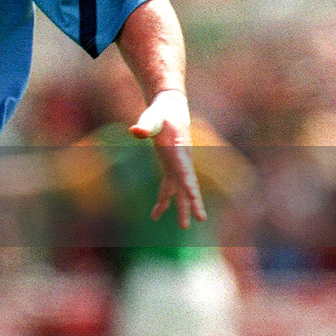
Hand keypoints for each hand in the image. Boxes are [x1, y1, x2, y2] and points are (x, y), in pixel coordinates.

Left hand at [130, 90, 205, 227]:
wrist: (170, 108)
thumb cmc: (162, 112)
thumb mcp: (153, 117)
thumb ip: (145, 125)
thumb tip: (135, 131)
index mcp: (179, 152)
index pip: (186, 171)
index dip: (190, 185)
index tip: (194, 197)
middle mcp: (181, 162)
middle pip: (188, 185)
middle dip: (193, 202)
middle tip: (200, 219)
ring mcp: (177, 166)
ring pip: (180, 191)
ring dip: (181, 208)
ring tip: (184, 227)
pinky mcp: (170, 168)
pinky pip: (168, 188)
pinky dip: (163, 201)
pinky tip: (155, 216)